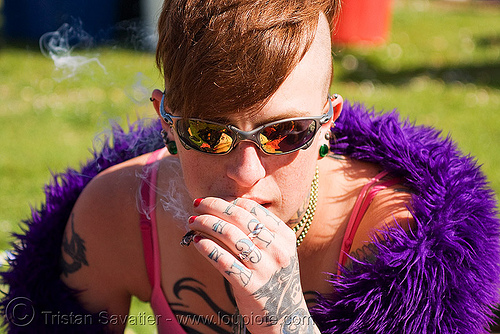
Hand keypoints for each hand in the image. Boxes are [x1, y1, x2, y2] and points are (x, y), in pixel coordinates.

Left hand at [185, 197, 319, 333]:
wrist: (285, 317)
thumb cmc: (274, 279)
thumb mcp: (278, 252)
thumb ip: (261, 232)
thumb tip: (227, 207)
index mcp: (284, 237)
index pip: (252, 210)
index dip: (228, 201)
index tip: (211, 200)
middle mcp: (277, 250)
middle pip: (240, 219)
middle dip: (214, 207)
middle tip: (196, 204)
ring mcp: (265, 268)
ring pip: (230, 235)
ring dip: (206, 224)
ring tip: (192, 222)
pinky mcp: (251, 286)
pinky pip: (223, 261)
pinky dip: (207, 248)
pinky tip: (196, 242)